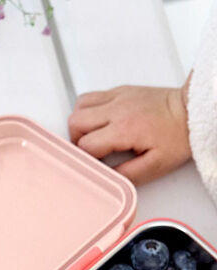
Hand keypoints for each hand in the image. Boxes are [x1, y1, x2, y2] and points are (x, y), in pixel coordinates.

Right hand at [67, 82, 191, 184]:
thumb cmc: (179, 134)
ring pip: (79, 106)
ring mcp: (118, 97)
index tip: (94, 162)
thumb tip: (106, 178)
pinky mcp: (121, 91)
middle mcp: (117, 110)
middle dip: (77, 139)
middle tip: (91, 149)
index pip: (86, 144)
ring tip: (93, 134)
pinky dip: (88, 109)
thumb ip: (128, 175)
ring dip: (80, 123)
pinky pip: (91, 97)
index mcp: (124, 129)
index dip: (86, 157)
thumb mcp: (157, 165)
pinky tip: (99, 120)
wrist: (194, 109)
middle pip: (75, 123)